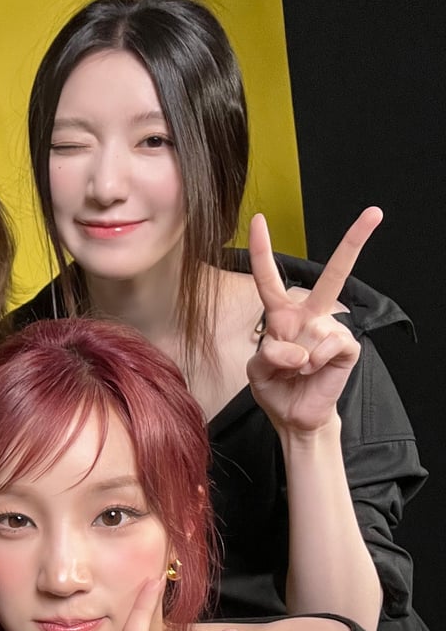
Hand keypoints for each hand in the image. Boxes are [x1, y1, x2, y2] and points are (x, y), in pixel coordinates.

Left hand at [245, 208, 381, 436]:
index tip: (257, 220)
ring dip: (297, 358)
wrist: (295, 417)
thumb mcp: (256, 371)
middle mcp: (308, 316)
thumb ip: (267, 355)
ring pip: (315, 329)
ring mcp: (329, 330)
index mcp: (281, 316)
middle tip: (374, 213)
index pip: (269, 278)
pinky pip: (331, 344)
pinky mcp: (346, 347)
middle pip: (331, 275)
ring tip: (296, 371)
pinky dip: (316, 361)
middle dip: (354, 243)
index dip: (262, 250)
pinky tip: (313, 370)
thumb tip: (298, 349)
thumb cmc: (276, 388)